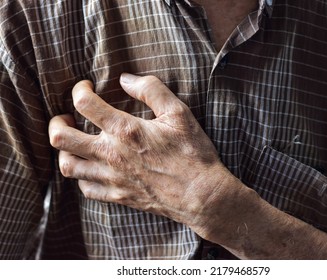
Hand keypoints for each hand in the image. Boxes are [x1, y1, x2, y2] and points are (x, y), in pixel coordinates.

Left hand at [48, 73, 230, 234]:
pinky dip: (82, 177)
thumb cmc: (192, 153)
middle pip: (62, 138)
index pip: (84, 103)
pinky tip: (91, 169)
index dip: (79, 90)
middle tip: (65, 117)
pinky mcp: (118, 196)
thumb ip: (151, 90)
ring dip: (64, 151)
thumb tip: (125, 78)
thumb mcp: (179, 113)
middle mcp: (111, 154)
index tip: (86, 87)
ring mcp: (112, 178)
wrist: (201, 195)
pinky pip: (86, 189)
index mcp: (125, 130)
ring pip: (68, 166)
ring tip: (73, 143)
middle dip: (56, 122)